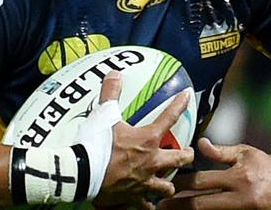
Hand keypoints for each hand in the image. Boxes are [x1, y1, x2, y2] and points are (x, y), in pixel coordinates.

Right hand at [95, 72, 194, 208]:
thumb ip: (111, 93)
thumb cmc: (96, 143)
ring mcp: (145, 181)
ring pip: (167, 186)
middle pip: (180, 158)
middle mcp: (152, 161)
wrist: (82, 173)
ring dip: (169, 182)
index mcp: (148, 139)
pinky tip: (149, 204)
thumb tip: (114, 73)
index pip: (170, 117)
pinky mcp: (133, 197)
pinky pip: (146, 205)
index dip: (180, 104)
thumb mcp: (104, 114)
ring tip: (168, 180)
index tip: (188, 96)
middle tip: (187, 152)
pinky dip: (148, 204)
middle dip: (186, 155)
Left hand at [159, 138, 270, 209]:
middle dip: (178, 206)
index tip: (167, 184)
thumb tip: (199, 144)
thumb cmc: (267, 167)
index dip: (181, 183)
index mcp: (237, 177)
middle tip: (160, 206)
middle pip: (201, 205)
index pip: (202, 181)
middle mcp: (240, 198)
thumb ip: (222, 152)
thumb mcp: (246, 153)